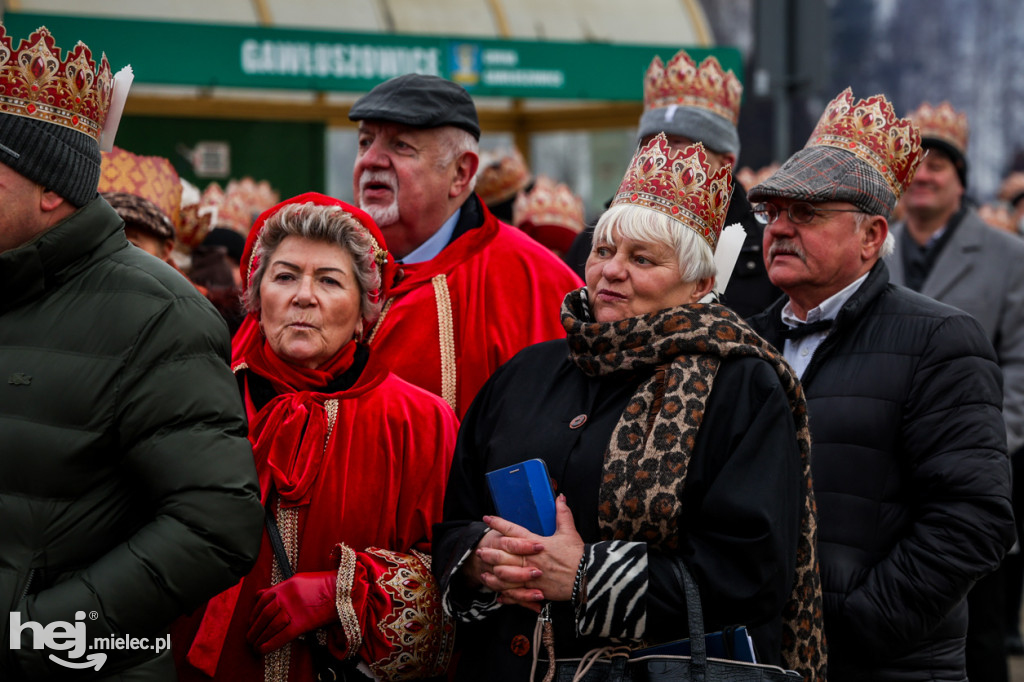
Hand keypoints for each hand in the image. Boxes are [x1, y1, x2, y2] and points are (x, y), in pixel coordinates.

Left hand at [247, 570, 337, 653]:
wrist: (341, 589)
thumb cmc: (322, 584)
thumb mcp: (298, 580)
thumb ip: (280, 588)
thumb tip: (262, 594)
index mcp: (284, 586)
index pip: (262, 600)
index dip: (253, 613)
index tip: (251, 622)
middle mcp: (286, 598)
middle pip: (264, 615)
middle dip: (254, 628)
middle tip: (249, 637)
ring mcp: (293, 610)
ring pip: (270, 626)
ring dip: (260, 637)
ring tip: (254, 645)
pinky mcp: (302, 623)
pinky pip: (282, 636)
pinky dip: (270, 644)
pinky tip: (262, 649)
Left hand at [478, 495, 584, 611]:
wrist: (588, 578)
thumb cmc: (578, 555)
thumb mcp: (570, 532)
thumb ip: (562, 514)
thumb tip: (560, 498)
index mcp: (537, 543)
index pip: (514, 531)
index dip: (499, 524)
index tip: (487, 518)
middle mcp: (530, 559)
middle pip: (503, 555)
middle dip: (490, 552)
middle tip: (479, 550)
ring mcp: (531, 576)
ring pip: (505, 576)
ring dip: (492, 575)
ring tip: (483, 572)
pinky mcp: (535, 591)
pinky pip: (516, 594)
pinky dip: (506, 595)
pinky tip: (498, 596)